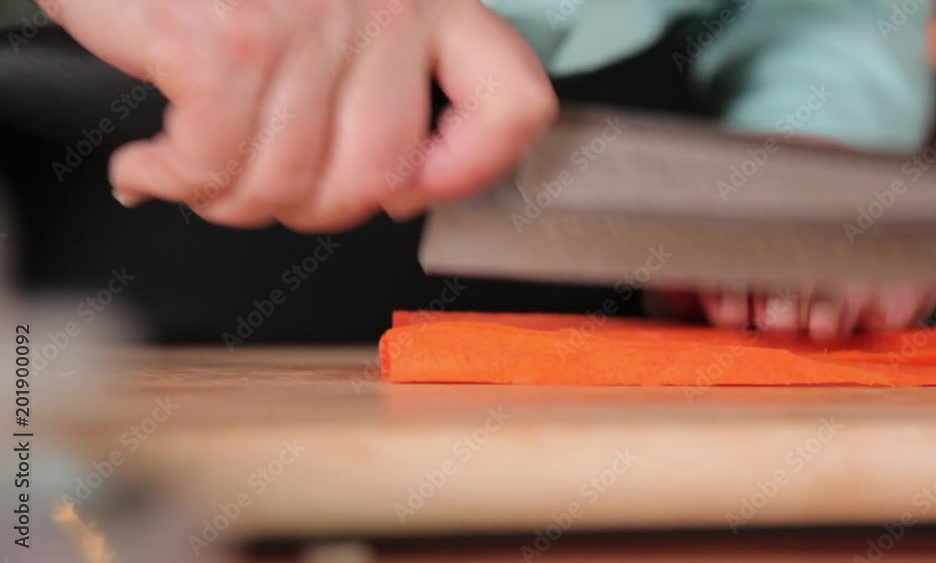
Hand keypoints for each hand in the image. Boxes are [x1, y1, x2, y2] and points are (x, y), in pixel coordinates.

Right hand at [48, 0, 557, 229]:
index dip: (470, 170)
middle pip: (383, 177)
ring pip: (293, 185)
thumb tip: (401, 185)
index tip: (417, 186)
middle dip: (315, 209)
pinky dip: (170, 180)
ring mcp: (307, 25)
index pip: (513, 105)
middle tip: (275, 187)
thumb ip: (380, 76)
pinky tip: (152, 163)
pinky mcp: (229, 44)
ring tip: (201, 169)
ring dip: (231, 199)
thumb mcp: (333, 6)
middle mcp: (385, 6)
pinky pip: (215, 167)